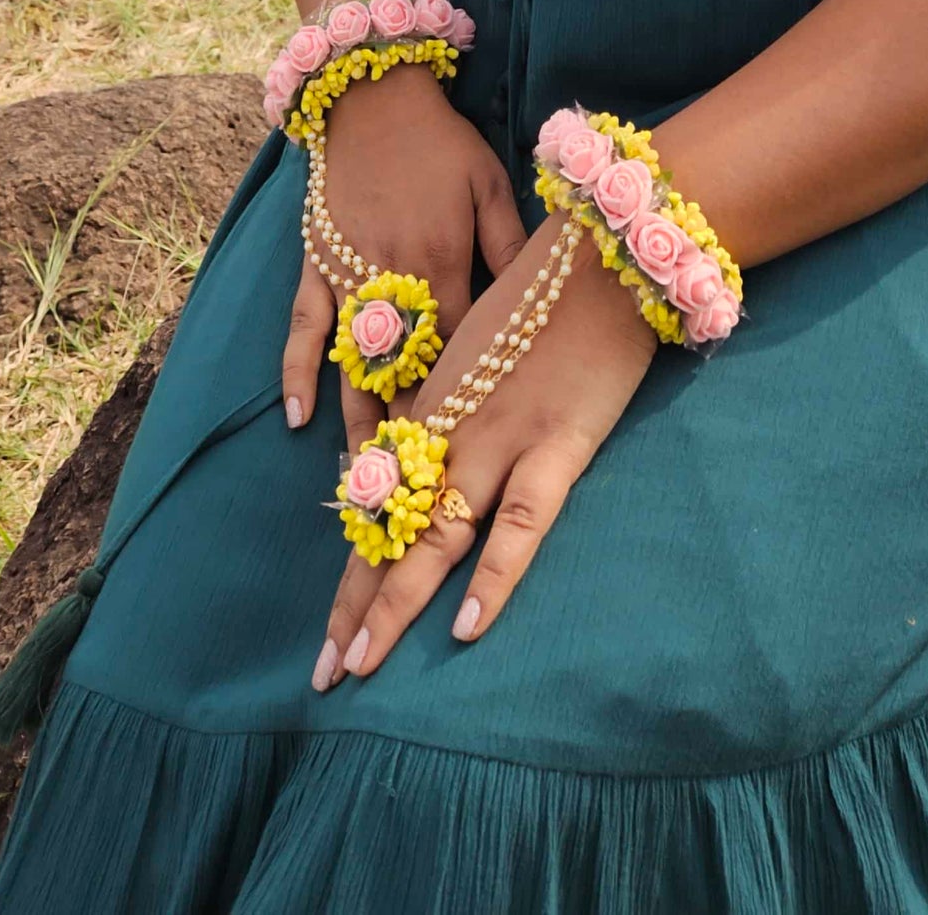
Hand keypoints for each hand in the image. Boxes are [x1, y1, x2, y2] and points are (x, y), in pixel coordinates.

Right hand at [282, 64, 527, 454]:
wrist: (373, 95)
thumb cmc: (441, 141)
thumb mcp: (491, 185)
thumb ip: (512, 247)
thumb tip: (538, 303)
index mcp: (444, 264)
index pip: (460, 356)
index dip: (467, 412)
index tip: (475, 468)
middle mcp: (394, 280)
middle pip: (406, 377)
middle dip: (411, 443)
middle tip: (415, 508)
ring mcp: (350, 277)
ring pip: (355, 367)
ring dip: (359, 428)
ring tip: (363, 492)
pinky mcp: (317, 265)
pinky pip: (304, 328)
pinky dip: (298, 373)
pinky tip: (299, 420)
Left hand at [311, 215, 657, 689]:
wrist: (602, 252)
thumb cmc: (545, 292)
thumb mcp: (476, 346)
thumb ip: (447, 402)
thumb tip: (418, 454)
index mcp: (432, 408)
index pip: (379, 504)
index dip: (355, 569)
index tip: (330, 630)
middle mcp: (451, 429)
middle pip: (393, 531)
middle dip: (359, 606)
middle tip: (325, 674)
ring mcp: (500, 438)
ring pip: (436, 536)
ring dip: (397, 603)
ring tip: (364, 664)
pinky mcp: (558, 443)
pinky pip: (520, 520)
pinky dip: (494, 573)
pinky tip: (469, 625)